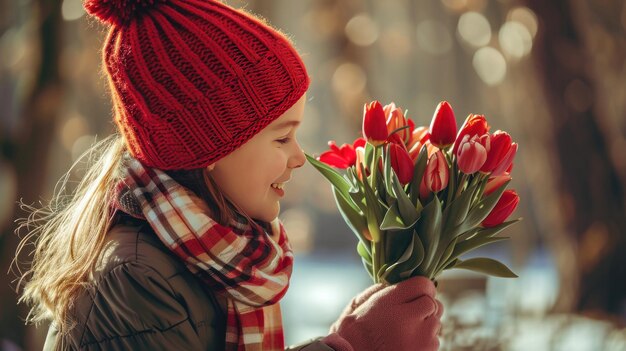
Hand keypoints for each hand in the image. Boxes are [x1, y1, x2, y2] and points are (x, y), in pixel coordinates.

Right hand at [323, 276, 442, 350]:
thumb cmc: (353, 335)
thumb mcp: (358, 305)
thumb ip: (379, 290)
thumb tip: (397, 281)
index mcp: (389, 304)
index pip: (423, 284)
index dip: (421, 288)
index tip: (414, 294)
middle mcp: (409, 320)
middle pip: (433, 303)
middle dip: (423, 307)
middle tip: (408, 315)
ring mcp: (421, 339)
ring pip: (436, 322)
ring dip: (425, 324)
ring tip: (405, 332)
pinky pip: (435, 340)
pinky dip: (425, 340)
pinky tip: (407, 344)